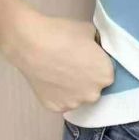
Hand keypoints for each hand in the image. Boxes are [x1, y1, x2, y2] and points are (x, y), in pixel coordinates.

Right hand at [0, 6, 114, 111]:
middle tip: (73, 64)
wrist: (31, 43)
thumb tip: (96, 49)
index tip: (87, 58)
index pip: (107, 73)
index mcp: (106, 76)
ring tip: (59, 71)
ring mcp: (73, 103)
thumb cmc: (64, 34)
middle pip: (94, 88)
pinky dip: (57, 93)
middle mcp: (93, 94)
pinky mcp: (54, 108)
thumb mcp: (91, 31)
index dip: (97, 65)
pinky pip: (61, 101)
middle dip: (87, 78)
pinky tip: (50, 79)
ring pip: (77, 96)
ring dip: (73, 88)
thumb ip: (98, 45)